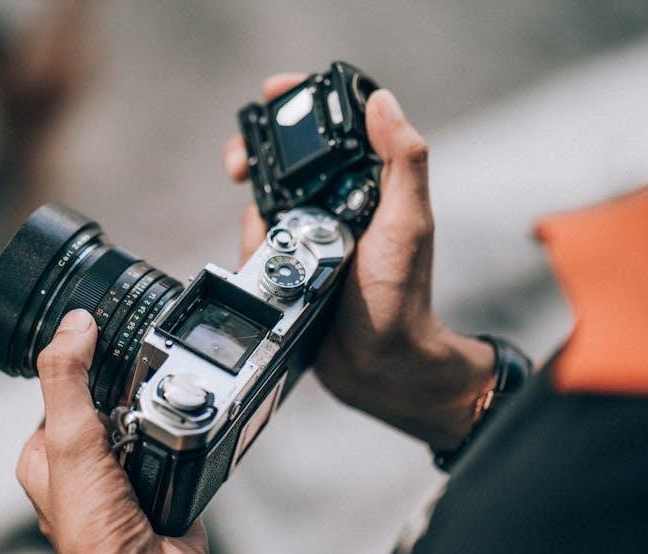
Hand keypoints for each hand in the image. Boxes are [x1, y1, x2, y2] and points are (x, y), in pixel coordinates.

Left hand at [16, 309, 207, 553]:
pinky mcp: (162, 485)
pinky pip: (178, 445)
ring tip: (164, 418)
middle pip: (111, 401)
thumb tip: (73, 324)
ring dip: (161, 415)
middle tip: (142, 391)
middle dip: (131, 392)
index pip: (63, 389)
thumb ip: (68, 380)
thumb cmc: (95, 535)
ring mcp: (124, 476)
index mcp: (46, 455)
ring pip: (147, 420)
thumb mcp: (69, 441)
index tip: (105, 340)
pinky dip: (186, 439)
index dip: (83, 364)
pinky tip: (186, 440)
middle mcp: (83, 465)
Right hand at [224, 75, 494, 450]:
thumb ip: (402, 162)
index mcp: (368, 185)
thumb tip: (381, 101)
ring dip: (254, 211)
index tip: (273, 94)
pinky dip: (250, 248)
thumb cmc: (401, 298)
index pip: (331, 129)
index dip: (299, 105)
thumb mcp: (409, 224)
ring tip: (269, 238)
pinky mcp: (285, 264)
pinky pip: (253, 242)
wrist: (376, 365)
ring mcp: (307, 234)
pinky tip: (264, 264)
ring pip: (261, 200)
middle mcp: (335, 204)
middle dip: (255, 153)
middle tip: (238, 164)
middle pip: (283, 159)